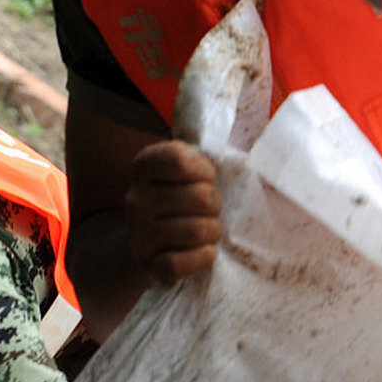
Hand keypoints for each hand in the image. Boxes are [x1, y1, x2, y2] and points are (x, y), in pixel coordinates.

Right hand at [124, 140, 221, 285]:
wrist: (146, 246)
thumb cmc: (180, 200)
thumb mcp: (186, 169)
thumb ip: (204, 150)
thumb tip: (247, 117)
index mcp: (143, 167)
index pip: (181, 159)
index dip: (205, 170)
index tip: (206, 177)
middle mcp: (135, 199)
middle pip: (199, 196)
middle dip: (215, 205)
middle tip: (210, 210)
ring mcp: (138, 234)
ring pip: (195, 230)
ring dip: (213, 232)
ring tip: (208, 231)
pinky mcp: (146, 264)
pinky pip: (181, 262)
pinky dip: (202, 258)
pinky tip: (203, 252)